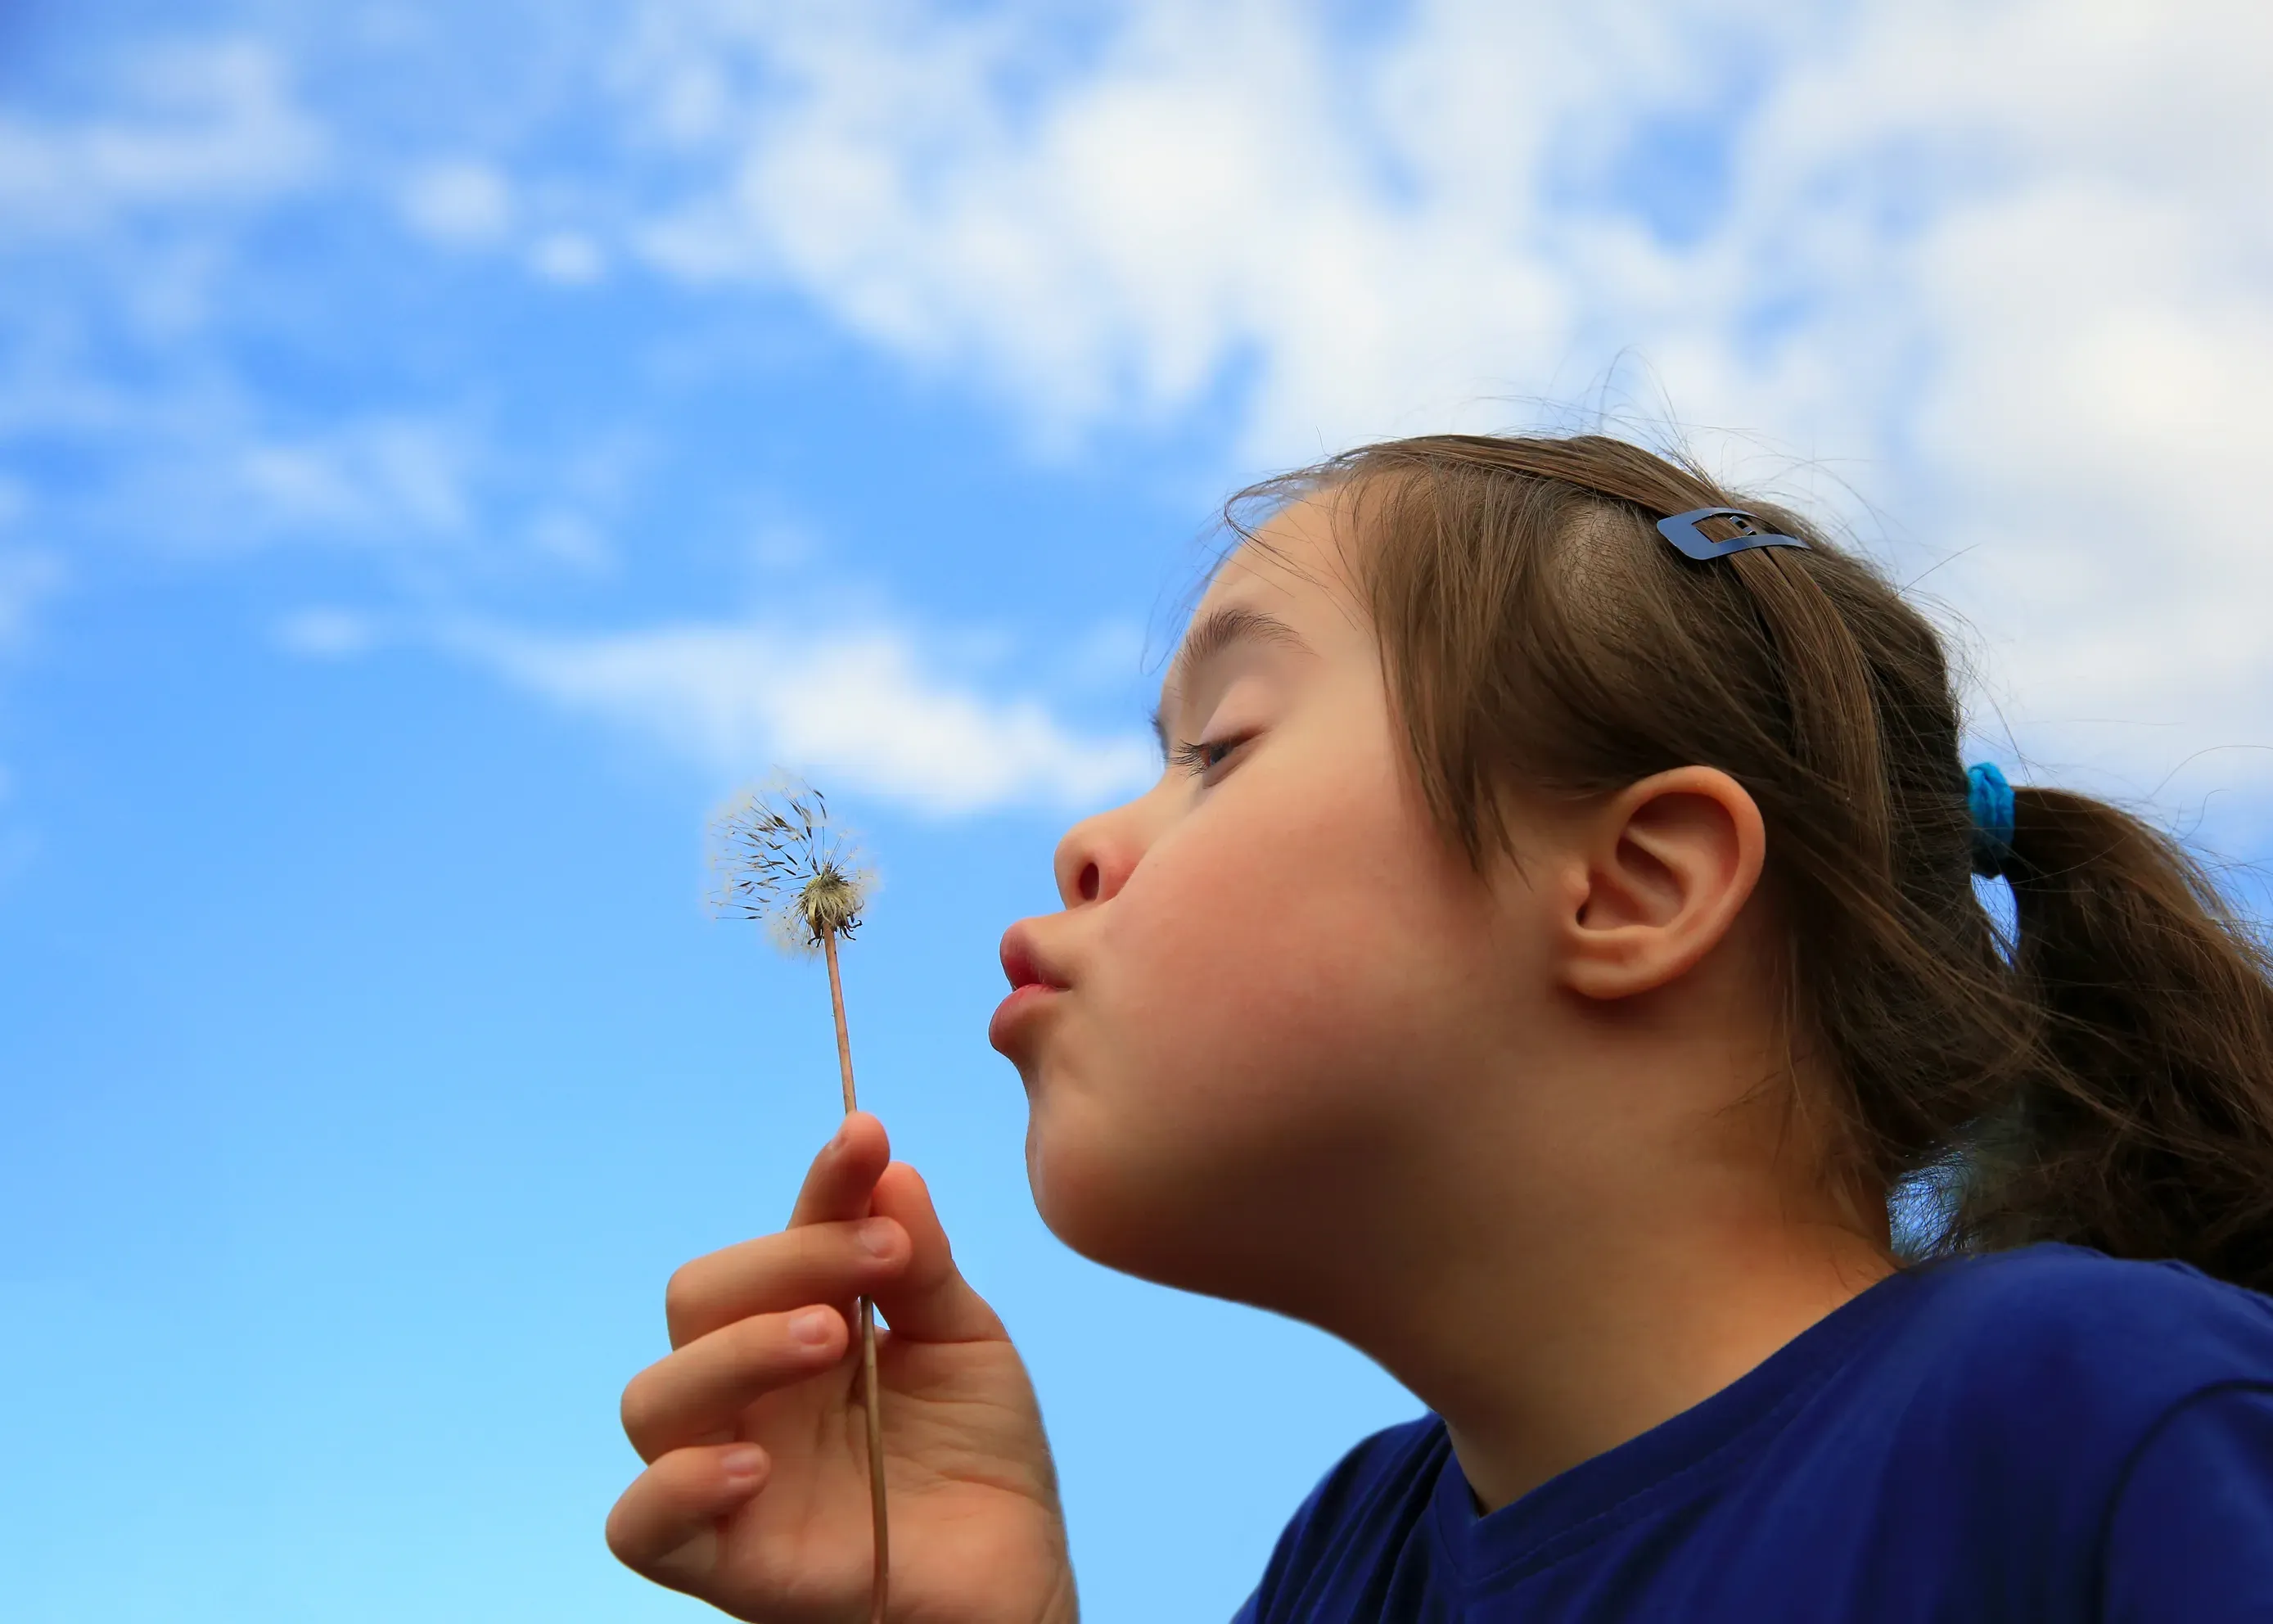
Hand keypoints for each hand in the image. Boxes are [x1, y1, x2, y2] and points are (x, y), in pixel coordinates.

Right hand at [607, 1113, 1076, 1623]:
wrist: (1017, 1578)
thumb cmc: (982, 1459)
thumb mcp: (966, 1343)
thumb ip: (920, 1265)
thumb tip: (887, 1166)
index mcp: (801, 1326)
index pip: (784, 1239)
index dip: (820, 1186)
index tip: (867, 1138)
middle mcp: (750, 1393)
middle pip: (698, 1299)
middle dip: (783, 1262)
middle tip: (878, 1264)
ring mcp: (729, 1473)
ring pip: (654, 1398)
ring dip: (736, 1351)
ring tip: (829, 1338)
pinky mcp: (723, 1561)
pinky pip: (640, 1524)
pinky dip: (680, 1484)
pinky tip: (755, 1462)